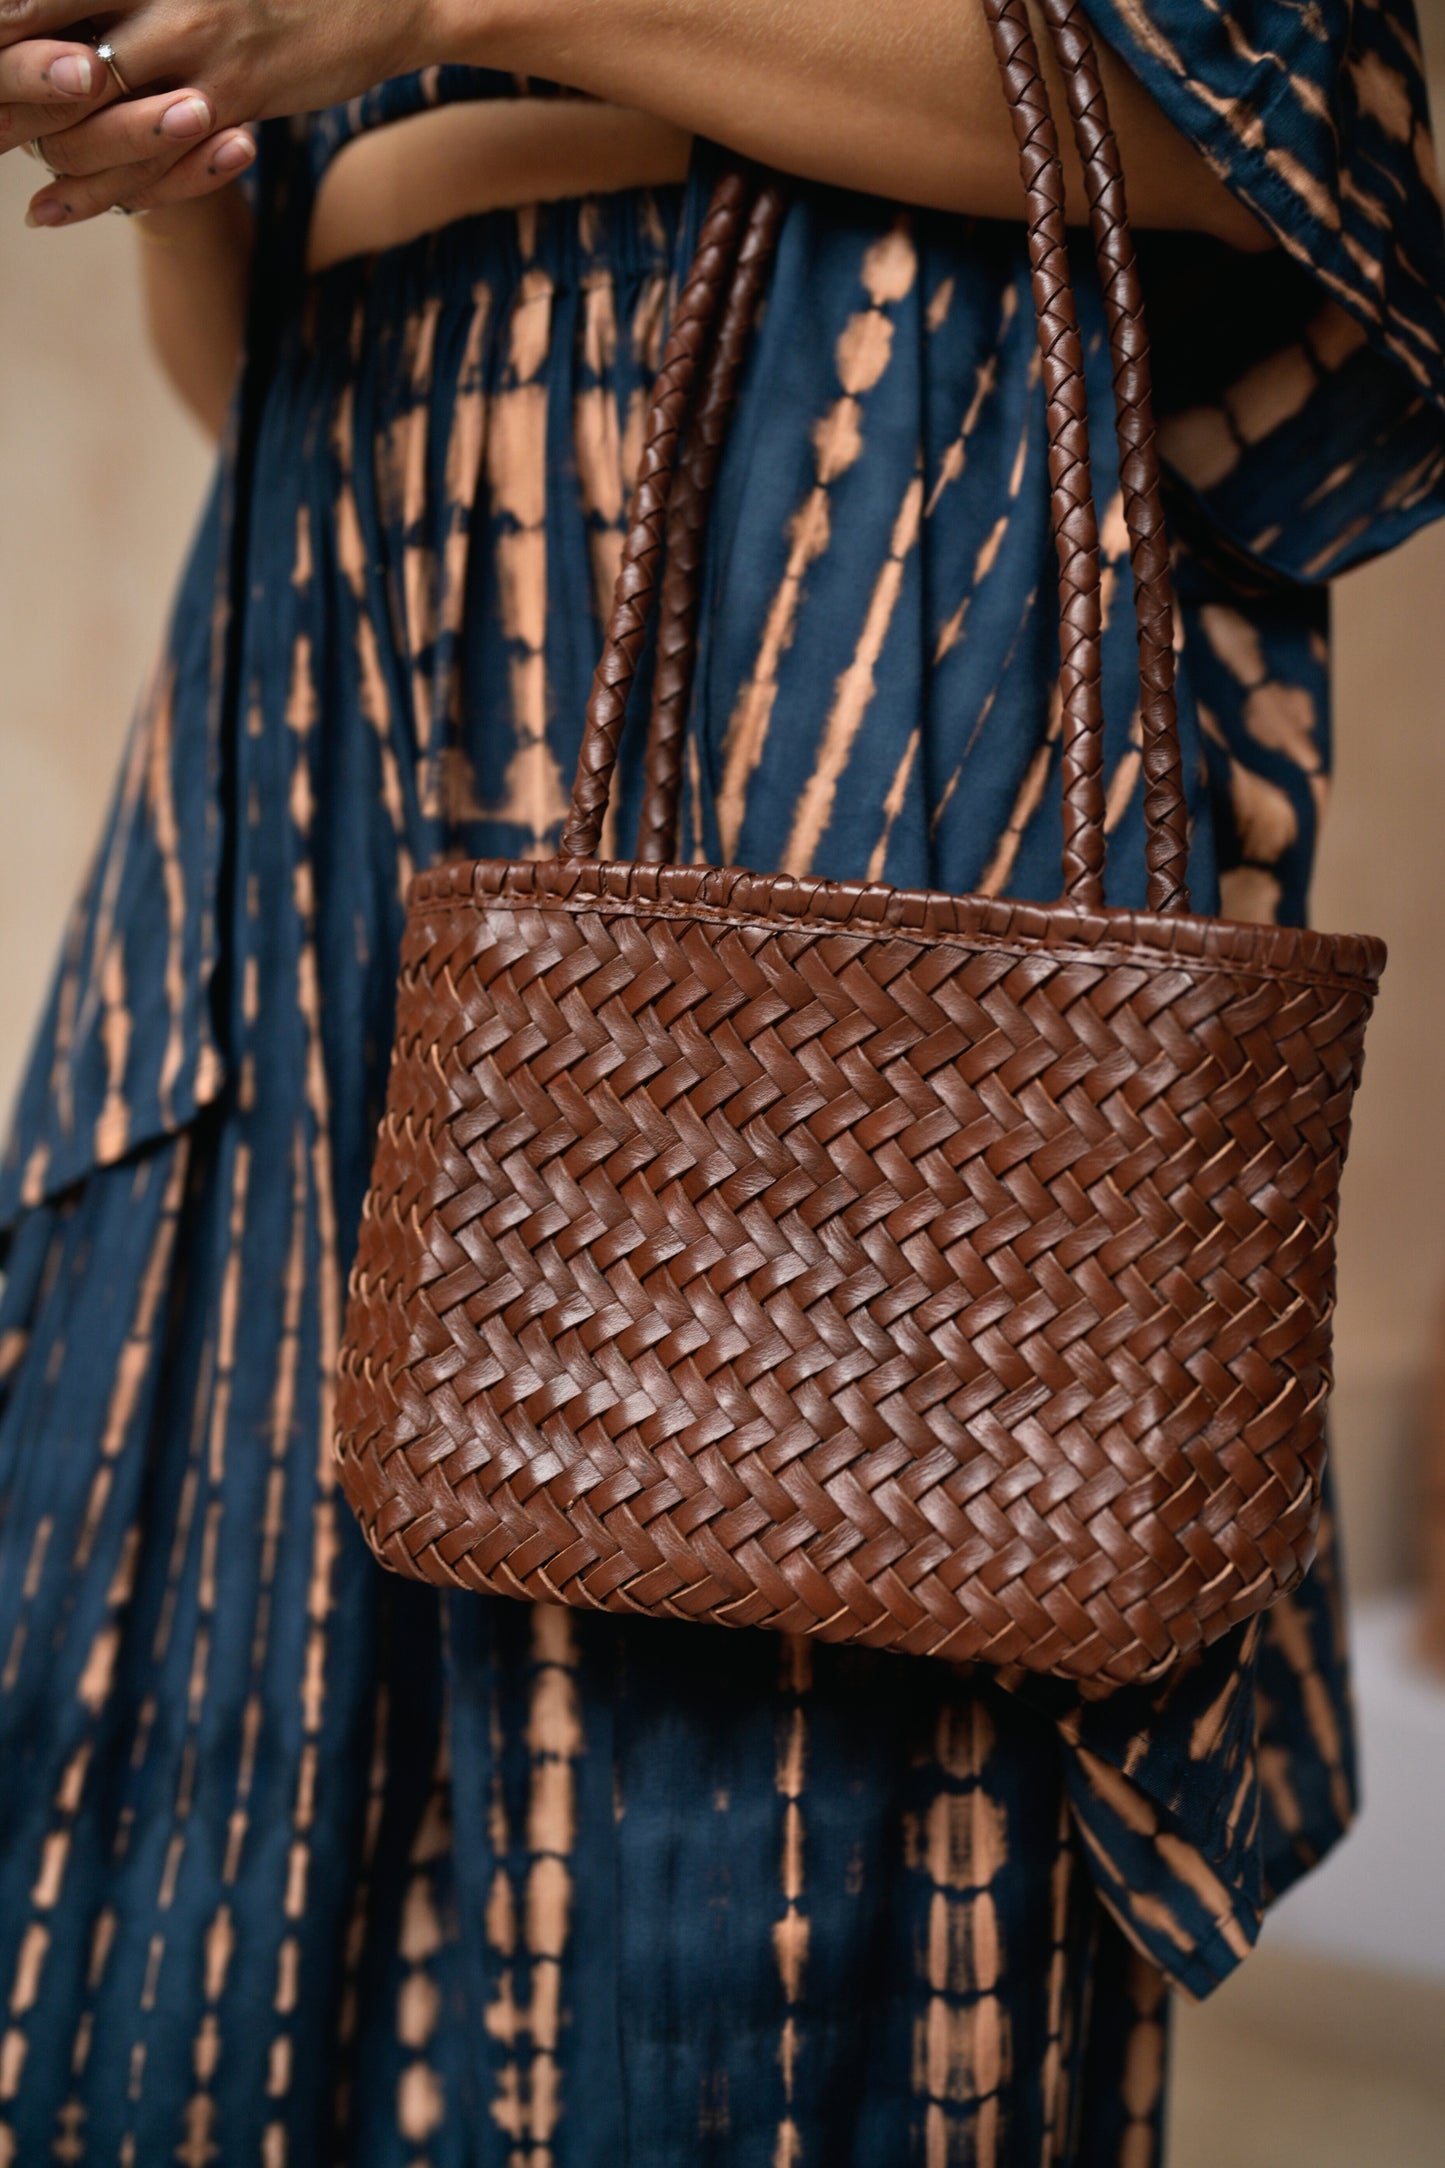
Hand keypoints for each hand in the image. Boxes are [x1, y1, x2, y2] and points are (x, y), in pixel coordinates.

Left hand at [0, 0, 444, 220]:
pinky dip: (100, 197)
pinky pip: (155, 165)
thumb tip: (53, 16)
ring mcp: (199, 51)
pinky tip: (52, 210)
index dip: (2, 35)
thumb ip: (136, 2)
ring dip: (49, 157)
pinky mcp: (237, 101)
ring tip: (14, 183)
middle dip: (6, 101)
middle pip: (52, 61)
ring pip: (94, 122)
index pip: (43, 0)